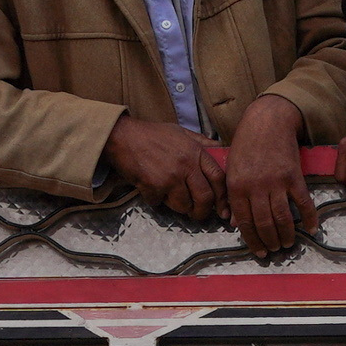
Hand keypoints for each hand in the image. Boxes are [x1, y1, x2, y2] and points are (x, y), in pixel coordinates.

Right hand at [104, 108, 228, 221]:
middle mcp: (186, 166)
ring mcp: (170, 177)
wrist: (123, 136)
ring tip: (173, 199)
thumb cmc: (152, 134)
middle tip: (198, 213)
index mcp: (195, 152)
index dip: (223, 196)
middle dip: (203, 210)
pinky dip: (156, 200)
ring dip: (179, 207)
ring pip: (183, 205)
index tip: (222, 207)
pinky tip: (152, 189)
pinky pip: (160, 203)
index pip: (218, 178)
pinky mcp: (154, 186)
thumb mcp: (181, 132)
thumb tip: (219, 148)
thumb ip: (201, 142)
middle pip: (204, 197)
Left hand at [220, 97, 315, 256]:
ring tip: (288, 243)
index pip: (245, 223)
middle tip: (275, 250)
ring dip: (286, 235)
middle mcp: (256, 188)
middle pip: (264, 224)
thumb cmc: (246, 145)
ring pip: (282, 218)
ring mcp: (276, 183)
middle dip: (270, 241)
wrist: (268, 121)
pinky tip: (312, 228)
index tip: (259, 252)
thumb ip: (232, 197)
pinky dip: (309, 217)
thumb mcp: (231, 170)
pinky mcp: (294, 176)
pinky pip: (303, 202)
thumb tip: (233, 223)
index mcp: (238, 187)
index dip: (253, 241)